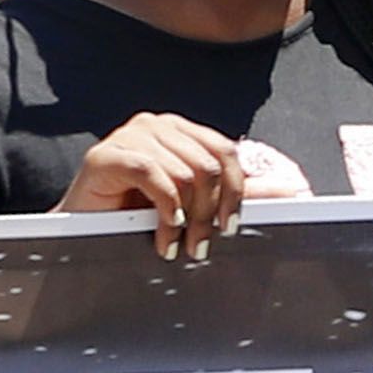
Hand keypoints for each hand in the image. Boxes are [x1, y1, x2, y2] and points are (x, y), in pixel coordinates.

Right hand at [61, 112, 257, 256]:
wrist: (82, 232)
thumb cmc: (136, 217)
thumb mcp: (193, 204)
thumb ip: (235, 194)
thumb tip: (290, 191)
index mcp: (180, 132)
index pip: (225, 152)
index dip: (235, 192)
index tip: (230, 227)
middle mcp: (157, 125)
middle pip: (207, 165)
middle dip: (211, 212)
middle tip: (202, 246)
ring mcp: (130, 135)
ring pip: (183, 173)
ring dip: (187, 220)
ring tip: (178, 246)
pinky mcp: (106, 154)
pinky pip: (152, 176)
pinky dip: (165, 210)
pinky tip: (162, 235)